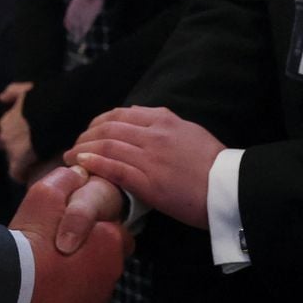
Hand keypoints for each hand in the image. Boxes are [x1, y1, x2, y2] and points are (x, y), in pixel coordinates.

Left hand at [0, 82, 37, 183]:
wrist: (58, 108)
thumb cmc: (45, 98)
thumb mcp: (25, 90)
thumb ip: (12, 92)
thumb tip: (1, 98)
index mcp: (7, 119)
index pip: (8, 135)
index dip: (19, 139)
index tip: (31, 141)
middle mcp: (5, 133)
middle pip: (10, 148)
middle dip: (21, 151)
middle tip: (38, 151)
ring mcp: (12, 146)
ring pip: (14, 160)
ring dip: (24, 161)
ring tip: (39, 161)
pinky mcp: (20, 158)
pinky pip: (17, 172)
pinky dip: (23, 174)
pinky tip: (31, 175)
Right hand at [10, 166, 130, 302]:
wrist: (11, 286)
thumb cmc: (32, 237)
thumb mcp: (47, 193)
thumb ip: (68, 179)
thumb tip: (80, 173)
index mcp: (110, 242)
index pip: (118, 232)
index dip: (98, 227)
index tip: (76, 226)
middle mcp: (111, 275)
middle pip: (107, 260)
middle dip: (91, 253)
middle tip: (62, 245)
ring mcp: (96, 302)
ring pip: (93, 285)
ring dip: (80, 277)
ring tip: (51, 268)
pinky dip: (70, 302)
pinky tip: (52, 293)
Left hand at [66, 106, 223, 229]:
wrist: (230, 188)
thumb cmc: (214, 164)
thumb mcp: (189, 133)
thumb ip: (165, 126)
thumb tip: (145, 123)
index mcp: (163, 120)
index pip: (121, 114)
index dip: (99, 122)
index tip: (90, 131)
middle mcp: (153, 134)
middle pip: (109, 127)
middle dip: (87, 135)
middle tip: (76, 145)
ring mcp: (150, 157)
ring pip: (108, 145)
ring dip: (84, 149)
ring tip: (71, 156)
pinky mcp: (149, 182)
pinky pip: (115, 168)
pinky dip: (94, 163)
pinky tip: (82, 163)